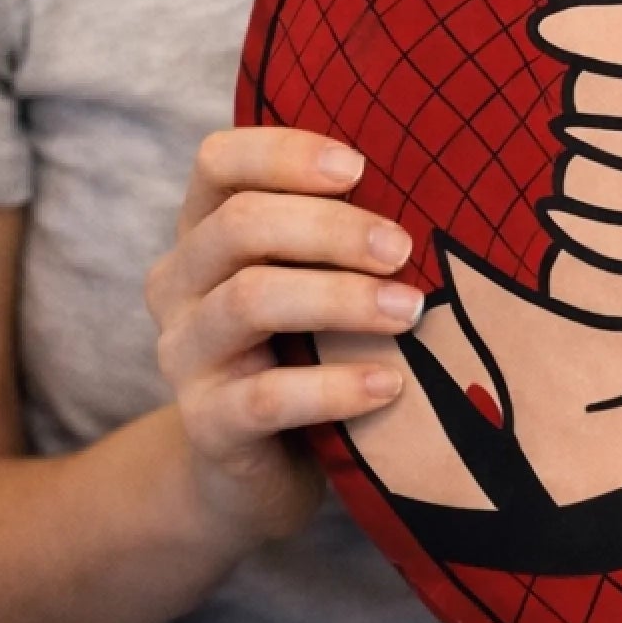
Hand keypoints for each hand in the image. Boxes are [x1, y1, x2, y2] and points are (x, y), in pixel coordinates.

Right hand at [144, 127, 422, 546]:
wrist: (254, 469)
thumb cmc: (307, 347)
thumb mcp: (315, 278)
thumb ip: (344, 233)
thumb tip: (441, 183)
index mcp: (204, 229)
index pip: (219, 161)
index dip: (285, 153)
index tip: (360, 168)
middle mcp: (180, 283)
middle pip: (241, 226)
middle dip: (332, 229)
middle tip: (404, 249)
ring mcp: (184, 355)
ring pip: (251, 301)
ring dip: (342, 299)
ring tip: (410, 311)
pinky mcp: (207, 424)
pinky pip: (267, 397)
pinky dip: (335, 386)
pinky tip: (389, 384)